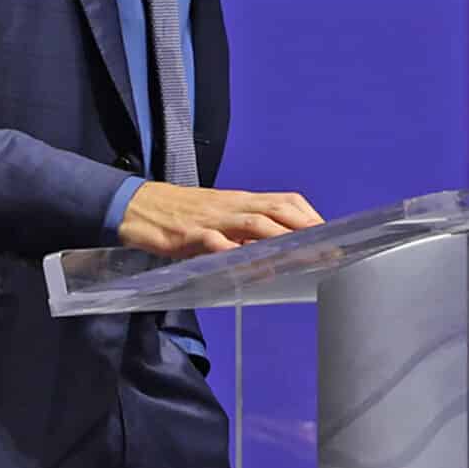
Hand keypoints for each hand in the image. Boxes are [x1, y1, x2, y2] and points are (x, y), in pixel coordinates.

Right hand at [118, 182, 320, 259]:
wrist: (136, 206)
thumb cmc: (180, 215)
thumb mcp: (217, 217)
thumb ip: (244, 233)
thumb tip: (275, 254)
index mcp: (240, 201)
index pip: (285, 201)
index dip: (310, 217)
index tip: (332, 236)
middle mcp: (231, 206)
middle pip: (277, 209)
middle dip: (306, 229)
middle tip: (329, 250)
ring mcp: (211, 219)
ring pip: (253, 223)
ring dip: (281, 240)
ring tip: (302, 258)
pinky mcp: (189, 234)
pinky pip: (215, 242)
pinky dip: (234, 252)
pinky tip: (248, 266)